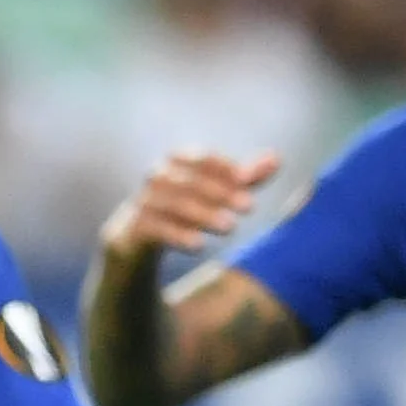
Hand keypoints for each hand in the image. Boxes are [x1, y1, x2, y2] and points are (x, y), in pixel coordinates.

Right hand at [101, 149, 279, 261]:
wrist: (135, 246)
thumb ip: (242, 180)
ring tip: (230, 228)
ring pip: (170, 204)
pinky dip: (175, 235)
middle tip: (250, 207)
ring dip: (201, 213)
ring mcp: (139, 204)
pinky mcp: (129, 230)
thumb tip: (276, 159)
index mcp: (173, 165)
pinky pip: (151, 229)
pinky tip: (199, 245)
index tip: (248, 180)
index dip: (222, 167)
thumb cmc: (180, 213)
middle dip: (218, 192)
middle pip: (186, 180)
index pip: (198, 159)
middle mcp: (154, 179)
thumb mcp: (214, 196)